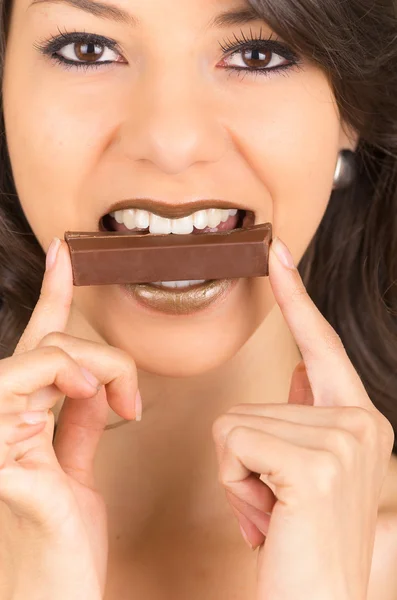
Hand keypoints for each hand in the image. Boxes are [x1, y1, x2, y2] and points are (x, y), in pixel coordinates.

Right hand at [0, 238, 139, 598]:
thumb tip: (94, 380)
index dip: (53, 292)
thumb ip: (80, 418)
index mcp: (24, 415)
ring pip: (45, 354)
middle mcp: (1, 414)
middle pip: (51, 343)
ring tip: (119, 405)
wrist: (59, 596)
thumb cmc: (67, 538)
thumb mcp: (79, 464)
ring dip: (95, 369)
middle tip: (132, 401)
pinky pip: (24, 383)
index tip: (66, 252)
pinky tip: (99, 401)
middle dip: (105, 359)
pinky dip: (70, 379)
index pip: (38, 341)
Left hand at [212, 236, 394, 599]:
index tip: (278, 253)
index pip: (319, 345)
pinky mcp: (316, 463)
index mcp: (359, 421)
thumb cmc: (301, 546)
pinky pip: (232, 443)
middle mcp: (361, 422)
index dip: (296, 298)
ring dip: (238, 476)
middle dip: (245, 458)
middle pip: (253, 400)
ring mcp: (344, 440)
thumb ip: (308, 414)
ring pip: (235, 423)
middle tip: (275, 505)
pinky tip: (267, 519)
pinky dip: (233, 484)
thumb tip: (300, 368)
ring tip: (273, 513)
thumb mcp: (304, 473)